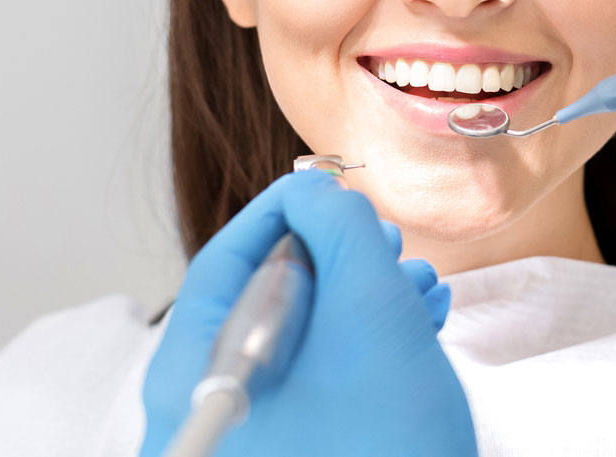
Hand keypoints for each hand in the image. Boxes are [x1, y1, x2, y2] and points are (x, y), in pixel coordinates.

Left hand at [140, 170, 475, 456]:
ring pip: (303, 338)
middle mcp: (211, 408)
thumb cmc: (388, 442)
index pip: (227, 260)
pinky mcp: (298, 451)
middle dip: (340, 259)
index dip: (286, 210)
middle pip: (265, 299)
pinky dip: (366, 346)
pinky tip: (415, 327)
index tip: (334, 185)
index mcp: (196, 374)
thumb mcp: (370, 313)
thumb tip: (313, 191)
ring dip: (365, 300)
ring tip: (420, 287)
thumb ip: (339, 230)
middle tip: (388, 243)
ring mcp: (254, 436)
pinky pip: (321, 379)